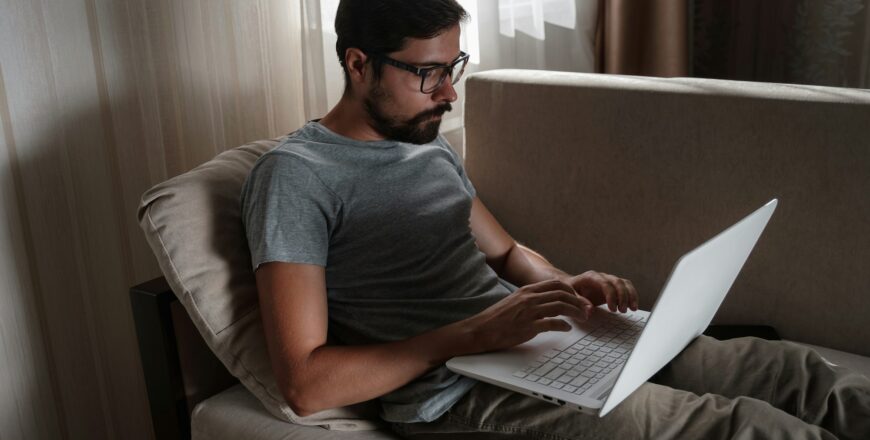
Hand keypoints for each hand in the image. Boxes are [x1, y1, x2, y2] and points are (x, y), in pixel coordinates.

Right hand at [463, 279, 593, 353]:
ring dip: (575, 312)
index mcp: (526, 290)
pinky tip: (567, 328)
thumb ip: (530, 299)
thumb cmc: (496, 318)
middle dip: (577, 301)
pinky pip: (552, 323)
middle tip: (585, 309)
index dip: (571, 291)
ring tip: (582, 318)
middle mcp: (529, 298)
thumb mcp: (514, 301)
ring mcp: (529, 312)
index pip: (555, 284)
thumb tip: (546, 302)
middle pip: (562, 294)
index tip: (578, 299)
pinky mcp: (528, 327)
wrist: (481, 329)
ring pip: (560, 307)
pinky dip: (563, 325)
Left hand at [567, 270, 638, 312]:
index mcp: (591, 277)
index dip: (611, 296)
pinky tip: (633, 306)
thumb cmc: (570, 290)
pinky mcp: (614, 286)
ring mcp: (609, 280)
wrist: (571, 285)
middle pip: (618, 282)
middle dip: (623, 297)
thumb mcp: (570, 295)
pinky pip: (626, 287)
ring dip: (630, 296)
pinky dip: (632, 296)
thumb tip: (590, 310)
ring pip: (624, 284)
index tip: (612, 309)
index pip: (605, 284)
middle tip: (622, 310)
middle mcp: (602, 276)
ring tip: (632, 309)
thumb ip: (580, 301)